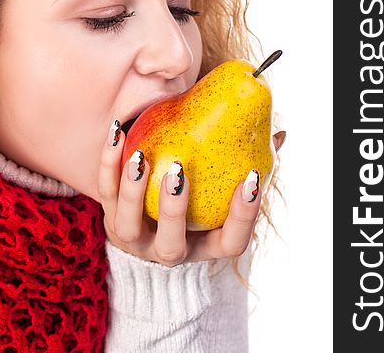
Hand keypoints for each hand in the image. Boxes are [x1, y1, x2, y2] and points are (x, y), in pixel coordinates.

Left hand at [97, 121, 285, 266]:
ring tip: (139, 155)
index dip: (244, 216)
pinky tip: (117, 132)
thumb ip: (245, 168)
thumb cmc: (199, 200)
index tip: (250, 177)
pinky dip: (108, 163)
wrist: (148, 224)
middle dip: (173, 210)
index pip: (232, 242)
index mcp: (204, 246)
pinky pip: (104, 192)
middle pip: (171, 245)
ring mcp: (135, 239)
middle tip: (178, 170)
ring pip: (128, 225)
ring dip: (133, 190)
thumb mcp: (222, 193)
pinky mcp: (108, 218)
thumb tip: (278, 135)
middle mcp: (168, 250)